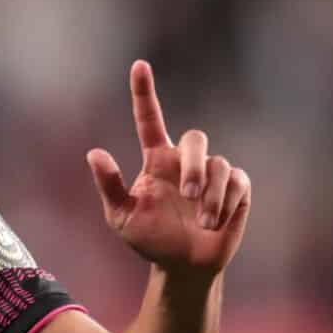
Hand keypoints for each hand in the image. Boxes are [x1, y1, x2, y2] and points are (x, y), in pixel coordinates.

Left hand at [86, 61, 250, 279]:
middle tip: (187, 195)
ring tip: (203, 223)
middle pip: (196, 138)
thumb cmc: (149, 239)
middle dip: (193, 165)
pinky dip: (226, 202)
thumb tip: (95, 153)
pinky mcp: (236, 189)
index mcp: (156, 161)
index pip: (149, 119)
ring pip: (218, 164)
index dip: (144, 92)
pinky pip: (237, 181)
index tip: (139, 65)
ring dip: (210, 196)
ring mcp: (212, 174)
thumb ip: (110, 186)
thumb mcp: (121, 217)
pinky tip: (217, 222)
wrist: (182, 267)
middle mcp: (184, 162)